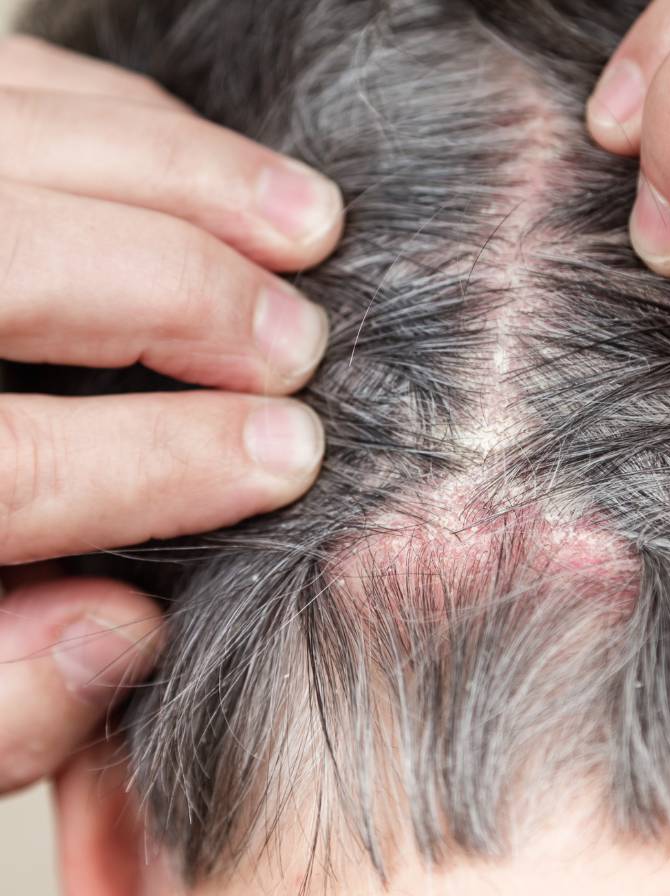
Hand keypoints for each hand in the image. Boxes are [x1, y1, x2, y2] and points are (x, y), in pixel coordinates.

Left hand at [0, 37, 343, 792]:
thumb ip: (3, 705)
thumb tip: (126, 627)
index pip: (15, 464)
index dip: (169, 461)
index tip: (290, 457)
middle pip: (18, 267)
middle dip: (193, 300)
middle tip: (298, 345)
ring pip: (28, 141)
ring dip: (190, 178)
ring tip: (305, 223)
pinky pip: (19, 81)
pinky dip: (128, 119)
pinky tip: (205, 163)